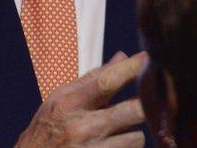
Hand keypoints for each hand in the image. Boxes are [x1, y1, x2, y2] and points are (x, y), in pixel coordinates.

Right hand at [15, 51, 146, 147]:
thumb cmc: (47, 129)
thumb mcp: (63, 99)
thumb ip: (94, 78)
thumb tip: (123, 57)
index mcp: (69, 103)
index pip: (107, 81)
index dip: (132, 68)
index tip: (148, 59)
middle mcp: (81, 127)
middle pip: (133, 110)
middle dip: (146, 104)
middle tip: (148, 101)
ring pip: (137, 137)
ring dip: (133, 133)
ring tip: (119, 132)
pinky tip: (113, 145)